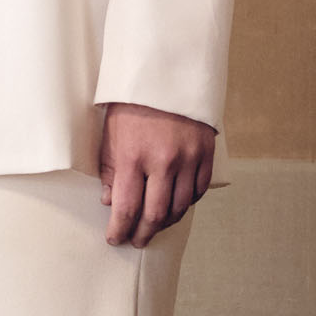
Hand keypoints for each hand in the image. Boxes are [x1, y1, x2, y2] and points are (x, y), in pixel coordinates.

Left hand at [96, 105, 215, 249]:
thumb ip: (110, 169)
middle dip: (143, 234)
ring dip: (166, 223)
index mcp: (133, 156)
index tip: (114, 238)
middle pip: (155, 215)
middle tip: (136, 240)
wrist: (167, 74)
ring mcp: (188, 158)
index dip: (119, 230)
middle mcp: (163, 161)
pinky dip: (187, 203)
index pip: (127, 208)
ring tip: (155, 227)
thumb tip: (110, 202)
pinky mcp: (206, 153)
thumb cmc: (133, 103)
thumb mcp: (111, 134)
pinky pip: (198, 191)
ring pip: (180, 207)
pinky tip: (176, 206)